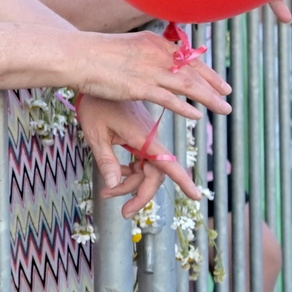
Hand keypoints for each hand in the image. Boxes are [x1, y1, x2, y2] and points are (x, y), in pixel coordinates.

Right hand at [56, 29, 230, 118]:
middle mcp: (157, 55)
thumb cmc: (93, 53)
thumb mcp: (125, 48)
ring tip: (223, 109)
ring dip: (209, 99)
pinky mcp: (140, 87)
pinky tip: (197, 116)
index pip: (188, 58)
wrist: (75, 55)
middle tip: (227, 96)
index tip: (219, 81)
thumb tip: (151, 64)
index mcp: (153, 42)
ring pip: (188, 87)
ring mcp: (149, 71)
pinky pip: (170, 100)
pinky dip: (186, 108)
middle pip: (193, 72)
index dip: (207, 71)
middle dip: (214, 85)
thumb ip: (143, 56)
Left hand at [74, 94, 196, 215]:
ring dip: (131, 184)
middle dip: (141, 195)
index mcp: (143, 137)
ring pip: (147, 170)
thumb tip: (113, 185)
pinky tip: (115, 175)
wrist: (94, 78)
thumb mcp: (95, 134)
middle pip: (155, 174)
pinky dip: (130, 171)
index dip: (183, 181)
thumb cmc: (94, 105)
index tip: (197, 196)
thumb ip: (106, 160)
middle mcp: (149, 138)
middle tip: (124, 212)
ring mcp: (145, 138)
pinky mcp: (139, 136)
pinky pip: (141, 161)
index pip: (168, 163)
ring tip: (108, 192)